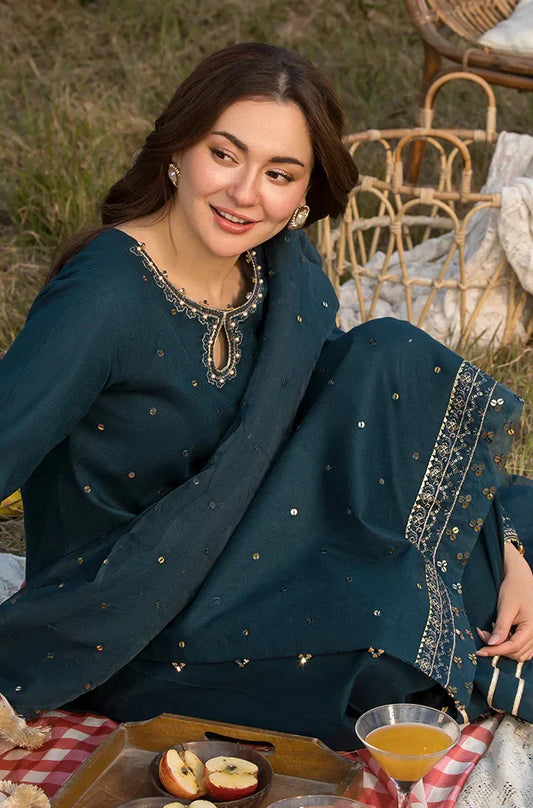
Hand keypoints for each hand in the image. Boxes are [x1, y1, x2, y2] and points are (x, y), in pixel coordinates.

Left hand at [477, 541, 532, 661]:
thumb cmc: (514, 589)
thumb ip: (500, 627)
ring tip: (490, 633)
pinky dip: (510, 645)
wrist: (521, 578)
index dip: (495, 651)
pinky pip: (523, 647)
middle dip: (497, 648)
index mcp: (531, 627)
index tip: (480, 650)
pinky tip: (501, 634)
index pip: (513, 647)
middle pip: (516, 653)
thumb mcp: (506, 607)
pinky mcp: (531, 632)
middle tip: (482, 634)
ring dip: (504, 648)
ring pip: (520, 653)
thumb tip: (492, 644)